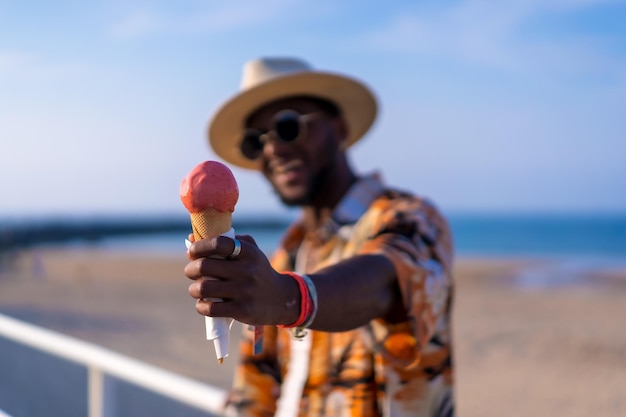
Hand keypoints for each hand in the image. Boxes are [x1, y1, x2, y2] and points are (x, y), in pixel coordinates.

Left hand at [184, 235, 299, 325]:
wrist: (281, 299)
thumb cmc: (258, 271)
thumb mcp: (249, 251)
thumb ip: (225, 241)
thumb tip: (190, 238)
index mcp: (248, 252)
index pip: (218, 243)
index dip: (199, 246)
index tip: (192, 252)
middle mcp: (247, 270)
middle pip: (205, 266)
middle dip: (191, 269)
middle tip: (191, 272)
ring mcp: (245, 291)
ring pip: (204, 288)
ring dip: (194, 289)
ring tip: (196, 289)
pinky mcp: (243, 310)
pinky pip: (210, 308)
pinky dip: (201, 306)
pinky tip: (203, 303)